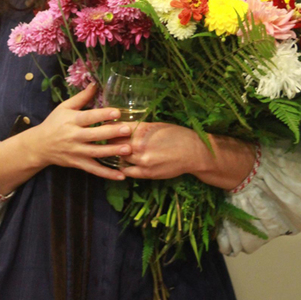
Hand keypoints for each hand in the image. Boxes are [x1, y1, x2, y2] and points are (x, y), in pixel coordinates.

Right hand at [31, 83, 132, 180]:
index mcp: (72, 120)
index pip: (89, 117)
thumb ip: (81, 97)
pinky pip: (94, 169)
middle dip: (112, 133)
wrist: (39, 145)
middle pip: (95, 135)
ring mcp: (76, 152)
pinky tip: (121, 175)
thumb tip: (95, 83)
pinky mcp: (78, 164)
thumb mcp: (64, 107)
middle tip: (128, 129)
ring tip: (128, 149)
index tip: (117, 112)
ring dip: (112, 152)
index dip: (103, 114)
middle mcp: (74, 137)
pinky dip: (107, 174)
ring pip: (96, 153)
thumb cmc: (54, 123)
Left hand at [120, 121, 256, 189]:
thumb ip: (139, 128)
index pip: (118, 129)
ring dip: (116, 154)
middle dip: (110, 141)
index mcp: (143, 130)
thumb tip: (123, 127)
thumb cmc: (177, 135)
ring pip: (120, 157)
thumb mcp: (157, 126)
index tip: (107, 129)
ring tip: (114, 152)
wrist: (194, 152)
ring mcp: (142, 160)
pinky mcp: (146, 173)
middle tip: (107, 140)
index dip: (110, 129)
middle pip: (115, 143)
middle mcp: (140, 144)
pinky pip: (127, 171)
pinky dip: (123, 166)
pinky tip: (124, 163)